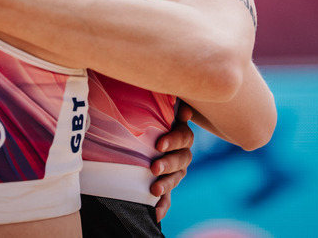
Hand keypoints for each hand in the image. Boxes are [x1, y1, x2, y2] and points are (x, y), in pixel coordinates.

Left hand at [150, 103, 194, 220]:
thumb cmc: (145, 119)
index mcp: (179, 133)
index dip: (174, 140)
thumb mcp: (151, 111)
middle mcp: (181, 152)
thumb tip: (183, 108)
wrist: (133, 137)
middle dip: (168, 163)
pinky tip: (156, 214)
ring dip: (167, 184)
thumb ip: (166, 105)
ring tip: (154, 190)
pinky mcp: (166, 185)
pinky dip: (163, 206)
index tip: (159, 144)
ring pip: (176, 178)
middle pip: (181, 159)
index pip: (183, 136)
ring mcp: (175, 171)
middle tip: (154, 167)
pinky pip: (168, 199)